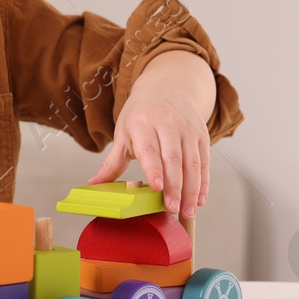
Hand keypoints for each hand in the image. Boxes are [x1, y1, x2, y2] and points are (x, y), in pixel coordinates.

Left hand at [90, 52, 213, 216]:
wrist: (168, 87)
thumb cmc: (141, 114)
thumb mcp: (123, 132)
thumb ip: (112, 162)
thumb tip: (94, 185)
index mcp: (143, 123)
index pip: (149, 149)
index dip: (154, 169)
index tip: (156, 188)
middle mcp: (167, 124)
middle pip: (173, 159)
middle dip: (174, 187)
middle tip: (172, 209)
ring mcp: (187, 129)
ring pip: (192, 163)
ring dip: (191, 190)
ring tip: (187, 211)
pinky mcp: (202, 135)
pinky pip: (204, 161)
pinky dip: (203, 182)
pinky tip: (199, 199)